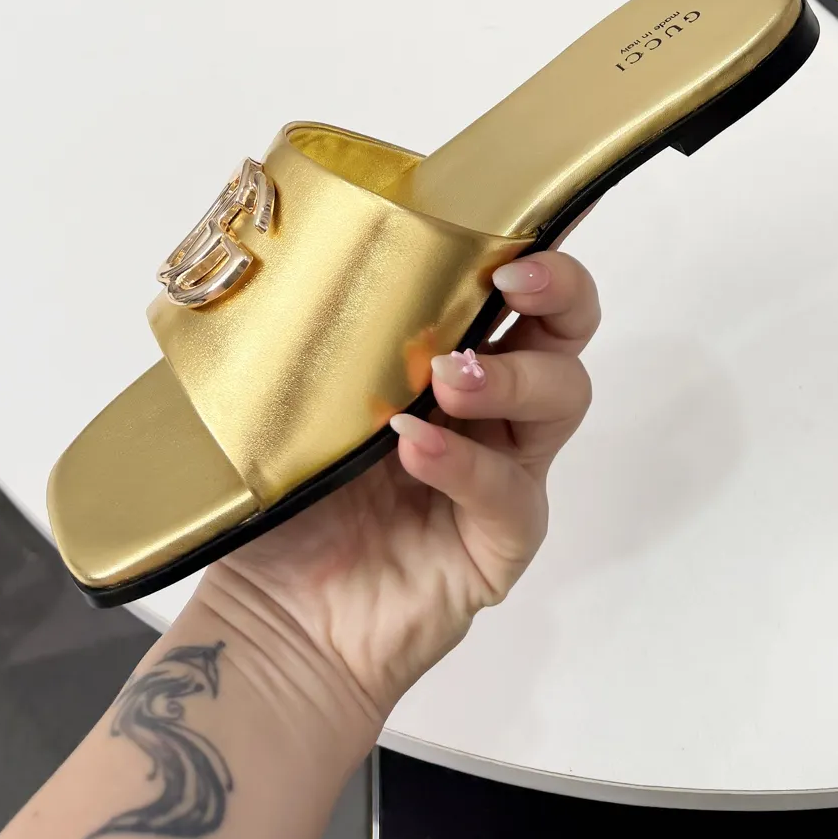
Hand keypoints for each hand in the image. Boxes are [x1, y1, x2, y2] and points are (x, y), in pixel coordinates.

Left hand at [193, 246, 597, 739]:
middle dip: (558, 289)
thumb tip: (287, 256)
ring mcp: (503, 472)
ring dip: (511, 373)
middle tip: (511, 280)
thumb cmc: (283, 507)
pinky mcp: (500, 541)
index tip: (514, 215)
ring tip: (449, 377)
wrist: (270, 623)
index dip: (534, 241)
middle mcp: (489, 407)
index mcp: (445, 354)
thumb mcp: (287, 399)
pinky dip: (465, 464)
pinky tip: (416, 448)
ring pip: (560, 396)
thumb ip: (307, 335)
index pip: (509, 285)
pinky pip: (508, 492)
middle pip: (567, 328)